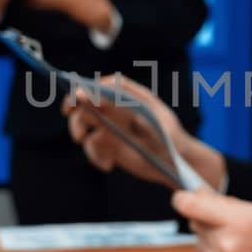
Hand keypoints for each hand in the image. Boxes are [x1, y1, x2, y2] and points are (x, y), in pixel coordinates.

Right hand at [63, 75, 225, 188]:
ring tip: (99, 156)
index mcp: (131, 97)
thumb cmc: (171, 140)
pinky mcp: (108, 143)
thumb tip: (111, 105)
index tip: (78, 95)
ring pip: (84, 124)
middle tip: (76, 131)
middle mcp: (118, 108)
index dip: (89, 88)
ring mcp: (111, 124)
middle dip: (75, 113)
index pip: (105, 86)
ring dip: (84, 139)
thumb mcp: (157, 127)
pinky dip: (96, 156)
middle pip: (87, 102)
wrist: (176, 164)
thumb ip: (133, 115)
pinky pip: (91, 146)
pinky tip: (109, 165)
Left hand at [171, 190, 251, 251]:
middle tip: (235, 229)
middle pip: (196, 225)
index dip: (185, 199)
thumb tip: (198, 195)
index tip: (184, 199)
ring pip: (200, 247)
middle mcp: (227, 246)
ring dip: (213, 244)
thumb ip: (227, 204)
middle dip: (209, 222)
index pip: (190, 205)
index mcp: (240, 221)